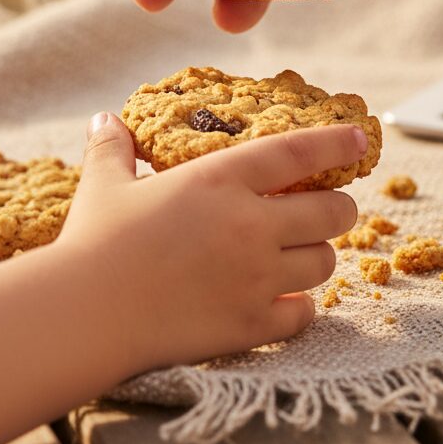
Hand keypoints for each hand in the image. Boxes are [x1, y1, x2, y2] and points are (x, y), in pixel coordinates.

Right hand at [55, 113, 362, 377]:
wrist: (84, 314)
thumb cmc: (93, 242)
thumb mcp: (103, 184)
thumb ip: (113, 148)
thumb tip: (104, 119)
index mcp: (220, 179)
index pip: (298, 152)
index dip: (336, 144)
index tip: (358, 141)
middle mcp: (251, 225)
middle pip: (331, 211)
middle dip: (340, 208)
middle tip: (328, 209)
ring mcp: (256, 277)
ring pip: (325, 262)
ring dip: (319, 255)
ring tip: (301, 253)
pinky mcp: (250, 324)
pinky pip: (303, 314)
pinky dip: (300, 307)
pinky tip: (283, 301)